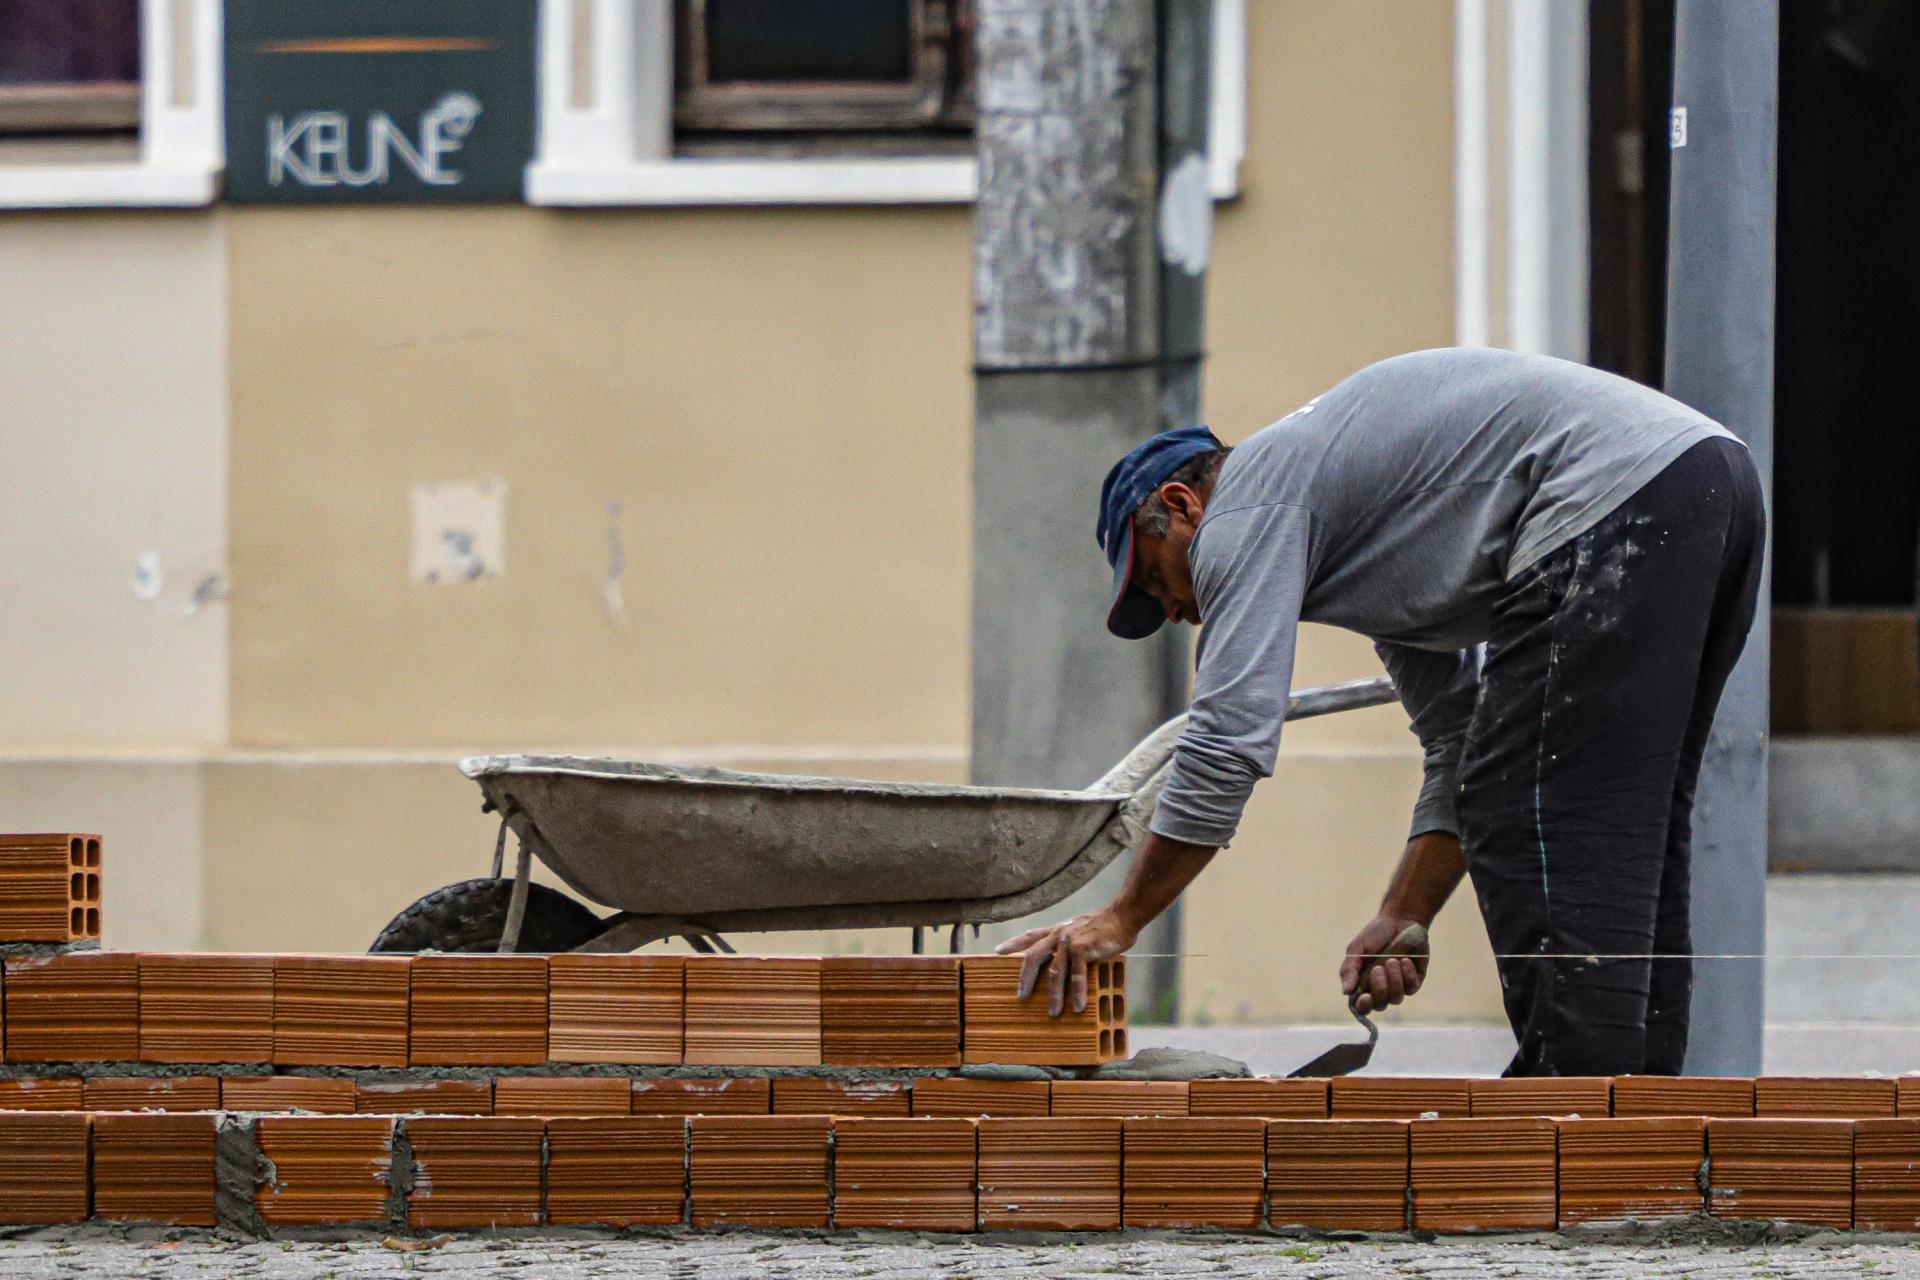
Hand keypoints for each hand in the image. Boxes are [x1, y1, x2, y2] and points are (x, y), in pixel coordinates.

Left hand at [994, 910, 1137, 1016]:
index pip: (1030, 936)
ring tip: (1053, 1012)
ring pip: (1054, 972)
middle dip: (1025, 978)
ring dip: (1054, 994)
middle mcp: (1058, 935)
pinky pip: (1076, 975)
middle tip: (1021, 996)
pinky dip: (1077, 992)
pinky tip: (1078, 1006)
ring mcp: (1069, 941)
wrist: (1122, 917)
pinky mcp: (1083, 948)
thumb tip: (1064, 966)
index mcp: (1056, 931)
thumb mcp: (1080, 931)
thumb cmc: (1104, 927)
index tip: (998, 951)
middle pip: (1033, 957)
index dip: (1013, 944)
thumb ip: (1069, 945)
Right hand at [1339, 915, 1430, 1015]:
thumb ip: (1349, 970)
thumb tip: (1346, 992)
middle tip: (1378, 968)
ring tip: (1393, 960)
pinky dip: (1407, 974)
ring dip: (1394, 980)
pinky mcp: (1414, 981)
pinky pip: (1411, 987)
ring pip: (1396, 998)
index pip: (1362, 1006)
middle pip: (1380, 1005)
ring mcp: (1399, 987)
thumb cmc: (1375, 935)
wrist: (1400, 921)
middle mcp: (1381, 989)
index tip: (1365, 997)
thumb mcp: (1357, 949)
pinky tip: (1406, 959)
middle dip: (1380, 989)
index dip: (1363, 1006)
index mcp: (1363, 984)